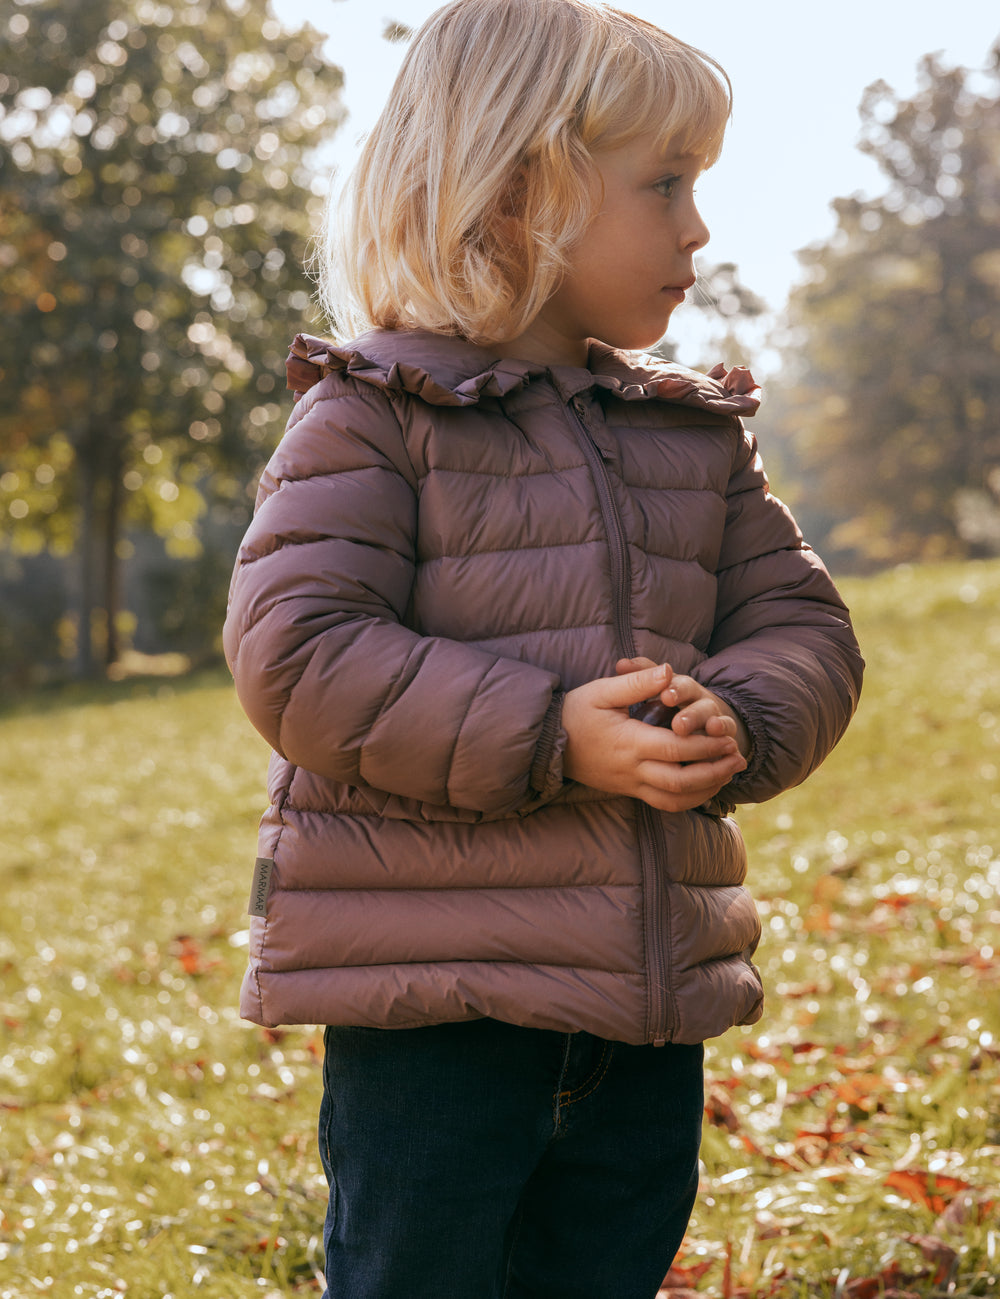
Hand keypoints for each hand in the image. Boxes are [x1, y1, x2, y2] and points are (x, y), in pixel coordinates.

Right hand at [562, 661, 747, 812]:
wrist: (547, 743)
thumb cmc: (575, 712)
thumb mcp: (601, 691)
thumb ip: (637, 682)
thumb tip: (669, 671)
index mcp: (628, 743)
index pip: (675, 749)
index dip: (706, 745)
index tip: (728, 736)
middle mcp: (632, 769)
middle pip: (681, 781)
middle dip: (715, 771)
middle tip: (738, 757)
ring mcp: (630, 784)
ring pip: (675, 799)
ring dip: (707, 789)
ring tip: (729, 773)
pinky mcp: (629, 791)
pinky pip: (664, 803)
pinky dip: (689, 798)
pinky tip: (705, 784)